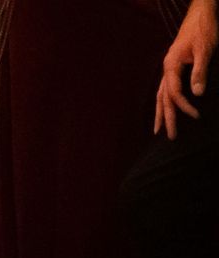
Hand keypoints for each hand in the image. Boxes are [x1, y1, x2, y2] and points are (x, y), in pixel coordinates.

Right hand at [157, 0, 215, 138]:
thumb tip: (197, 94)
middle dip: (167, 118)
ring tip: (159, 130)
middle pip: (163, 99)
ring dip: (161, 113)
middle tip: (170, 137)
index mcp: (171, 65)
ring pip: (160, 95)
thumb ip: (199, 72)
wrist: (201, 13)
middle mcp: (166, 69)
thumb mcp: (205, 50)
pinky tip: (164, 108)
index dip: (184, 106)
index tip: (196, 116)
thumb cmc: (204, 29)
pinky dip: (164, 102)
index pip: (174, 93)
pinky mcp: (173, 66)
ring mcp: (168, 68)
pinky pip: (165, 89)